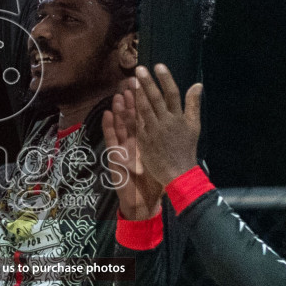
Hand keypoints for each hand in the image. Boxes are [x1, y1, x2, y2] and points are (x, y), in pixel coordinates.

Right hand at [103, 86, 163, 220]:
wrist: (143, 202)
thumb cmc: (154, 182)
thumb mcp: (163, 159)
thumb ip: (168, 142)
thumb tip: (178, 127)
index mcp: (146, 141)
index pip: (145, 118)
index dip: (146, 103)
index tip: (147, 86)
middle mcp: (134, 143)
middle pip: (132, 118)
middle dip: (132, 101)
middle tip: (131, 83)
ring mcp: (123, 149)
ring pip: (120, 126)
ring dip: (119, 110)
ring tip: (119, 94)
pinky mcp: (115, 159)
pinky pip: (111, 141)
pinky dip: (108, 127)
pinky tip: (107, 114)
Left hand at [131, 64, 202, 187]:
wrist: (178, 172)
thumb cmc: (187, 148)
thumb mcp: (194, 126)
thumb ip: (194, 104)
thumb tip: (198, 84)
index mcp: (179, 118)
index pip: (173, 94)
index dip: (165, 79)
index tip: (159, 65)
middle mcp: (166, 123)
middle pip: (156, 99)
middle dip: (148, 83)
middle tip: (140, 69)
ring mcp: (154, 132)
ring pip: (144, 110)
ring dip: (137, 95)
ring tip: (131, 81)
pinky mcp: (144, 141)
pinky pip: (135, 124)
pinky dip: (129, 113)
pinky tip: (123, 102)